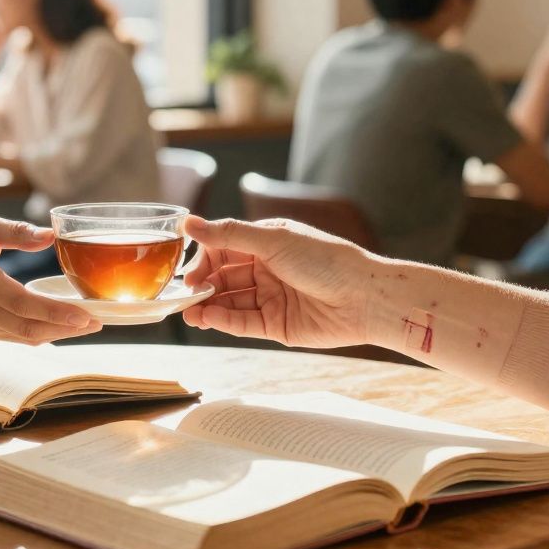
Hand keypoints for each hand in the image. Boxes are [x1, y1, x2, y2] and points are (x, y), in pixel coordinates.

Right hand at [0, 216, 100, 344]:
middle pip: (26, 327)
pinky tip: (62, 324)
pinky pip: (15, 337)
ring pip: (23, 337)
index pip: (21, 303)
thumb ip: (16, 231)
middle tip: (98, 320)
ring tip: (87, 323)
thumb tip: (50, 236)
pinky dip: (41, 332)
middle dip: (65, 328)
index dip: (55, 312)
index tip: (85, 314)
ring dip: (58, 333)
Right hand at [181, 217, 377, 348]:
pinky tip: (209, 319)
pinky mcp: (277, 325)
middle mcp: (267, 269)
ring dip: (208, 306)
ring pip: (230, 302)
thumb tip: (189, 224)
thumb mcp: (273, 240)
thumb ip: (229, 234)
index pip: (223, 248)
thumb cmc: (325, 260)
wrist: (364, 297)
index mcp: (267, 243)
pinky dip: (224, 321)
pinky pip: (244, 323)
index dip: (204, 259)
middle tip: (185, 295)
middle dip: (203, 286)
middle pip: (224, 277)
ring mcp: (271, 298)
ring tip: (189, 312)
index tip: (189, 271)